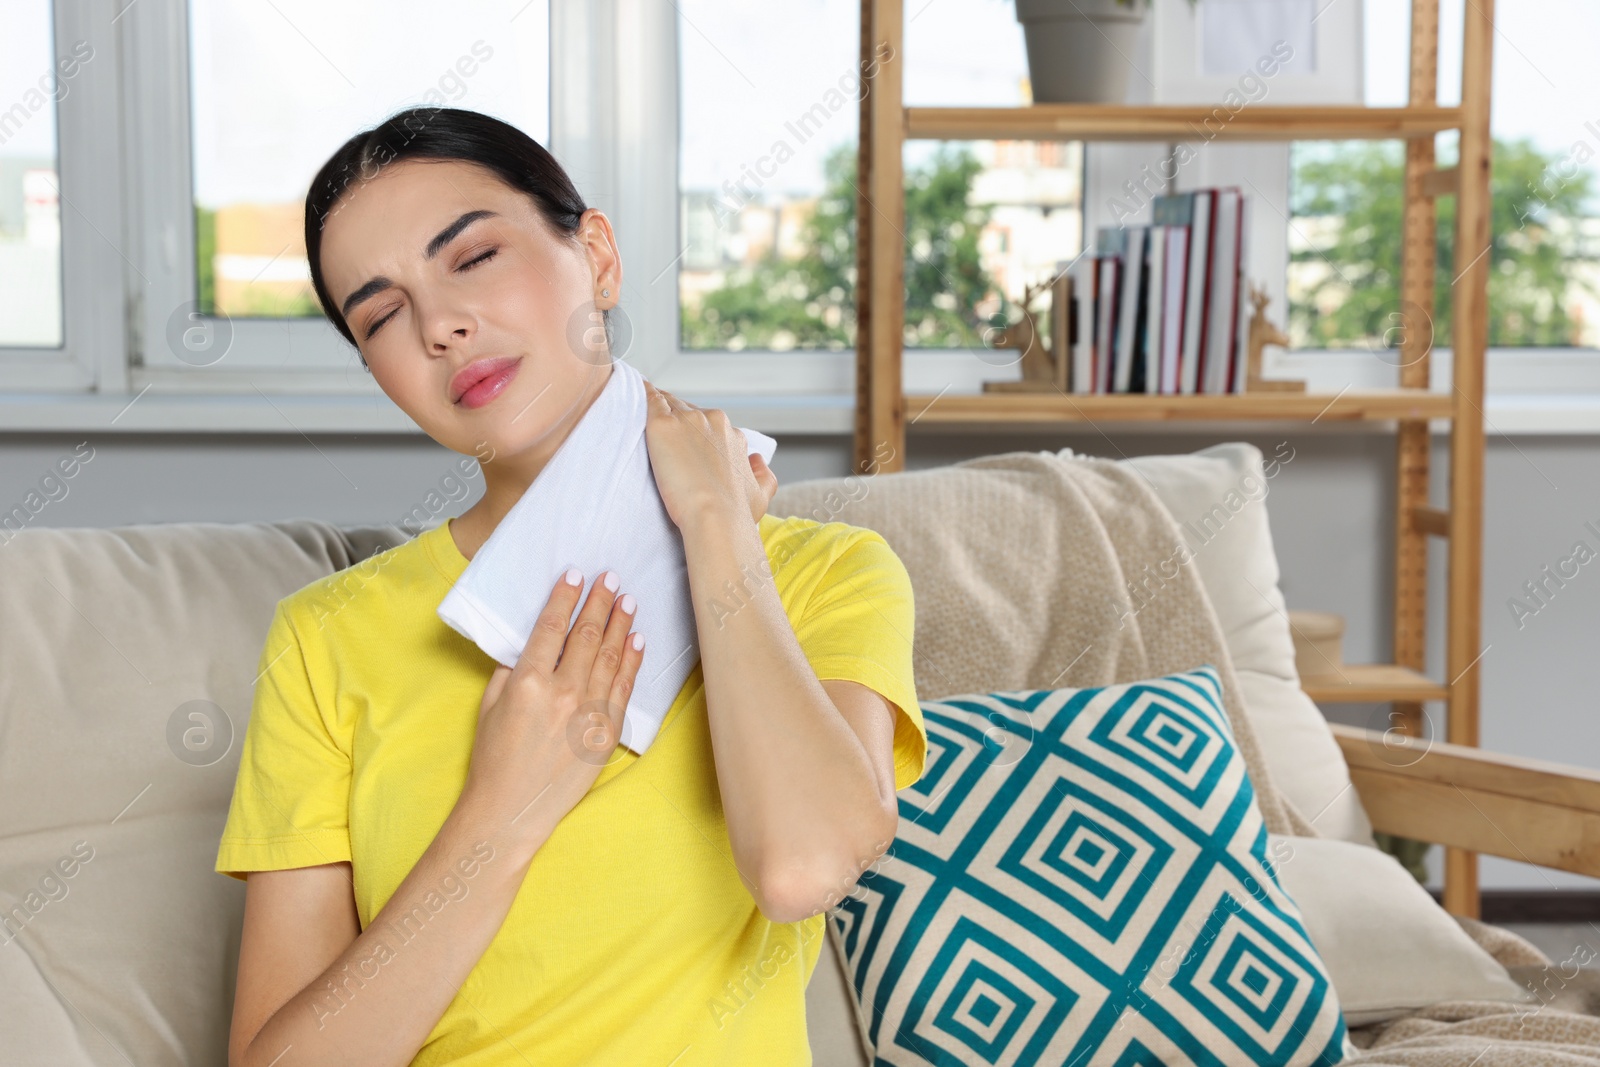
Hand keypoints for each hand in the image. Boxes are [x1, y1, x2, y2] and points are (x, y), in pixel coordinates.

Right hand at [461, 568, 644, 860]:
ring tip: (628, 600)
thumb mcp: (490, 704)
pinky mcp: (606, 732)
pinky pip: (623, 687)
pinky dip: (632, 660)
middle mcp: (561, 693)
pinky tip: (637, 639)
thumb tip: (534, 644)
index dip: (566, 596)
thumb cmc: (494, 758)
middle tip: (611, 578)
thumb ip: (512, 670)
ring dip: (620, 624)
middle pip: (586, 635)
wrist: (511, 809)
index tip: (576, 574)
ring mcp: (588, 713)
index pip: (552, 626)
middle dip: (600, 602)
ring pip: (609, 656)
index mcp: (527, 681)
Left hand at [642, 380, 777, 529]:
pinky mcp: (662, 426)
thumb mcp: (760, 494)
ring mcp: (687, 420)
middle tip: (660, 431)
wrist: (715, 517)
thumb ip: (762, 475)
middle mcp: (713, 420)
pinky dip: (643, 396)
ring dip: (657, 406)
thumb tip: (756, 460)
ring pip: (668, 403)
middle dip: (675, 417)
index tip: (683, 439)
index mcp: (732, 435)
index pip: (709, 422)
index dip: (695, 429)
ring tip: (640, 408)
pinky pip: (650, 401)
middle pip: (687, 409)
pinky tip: (635, 394)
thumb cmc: (735, 513)